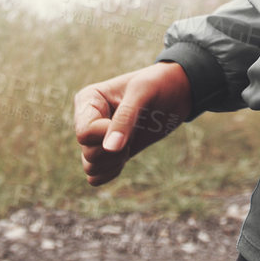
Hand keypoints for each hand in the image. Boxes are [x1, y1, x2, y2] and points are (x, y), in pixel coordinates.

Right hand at [72, 61, 192, 186]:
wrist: (175, 91)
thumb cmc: (158, 84)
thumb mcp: (142, 92)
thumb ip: (125, 118)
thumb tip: (109, 148)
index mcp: (88, 100)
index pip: (84, 133)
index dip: (107, 135)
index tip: (130, 120)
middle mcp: (87, 119)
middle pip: (88, 153)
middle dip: (115, 150)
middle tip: (134, 132)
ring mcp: (95, 137)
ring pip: (90, 167)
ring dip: (114, 162)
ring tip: (131, 141)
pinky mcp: (107, 152)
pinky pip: (96, 176)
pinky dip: (111, 171)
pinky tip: (127, 153)